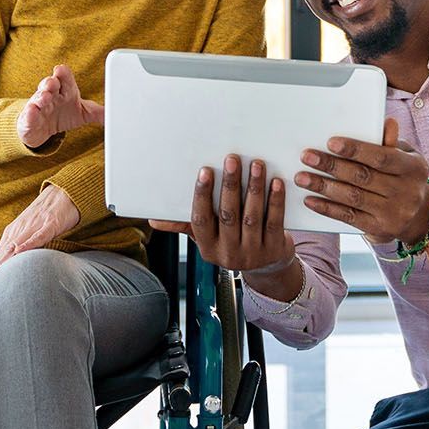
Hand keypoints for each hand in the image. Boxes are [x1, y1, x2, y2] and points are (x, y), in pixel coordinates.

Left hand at [0, 183, 79, 286]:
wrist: (63, 193)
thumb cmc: (47, 215)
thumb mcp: (30, 231)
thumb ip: (21, 246)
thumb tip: (12, 265)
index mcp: (13, 232)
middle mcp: (19, 229)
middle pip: (3, 254)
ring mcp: (34, 226)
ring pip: (15, 247)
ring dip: (3, 264)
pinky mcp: (50, 223)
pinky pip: (38, 236)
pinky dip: (28, 244)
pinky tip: (20, 253)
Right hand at [16, 64, 104, 148]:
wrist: (42, 128)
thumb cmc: (63, 113)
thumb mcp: (83, 113)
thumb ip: (99, 112)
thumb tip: (117, 113)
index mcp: (65, 90)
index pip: (64, 78)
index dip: (63, 74)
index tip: (61, 70)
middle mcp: (50, 94)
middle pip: (49, 83)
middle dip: (50, 82)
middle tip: (53, 82)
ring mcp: (38, 105)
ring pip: (38, 97)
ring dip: (40, 96)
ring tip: (44, 97)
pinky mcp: (28, 119)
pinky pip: (28, 115)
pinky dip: (30, 114)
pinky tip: (32, 112)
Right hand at [149, 154, 293, 275]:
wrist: (267, 268)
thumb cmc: (232, 244)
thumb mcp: (208, 238)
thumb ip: (187, 225)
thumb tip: (154, 220)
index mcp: (208, 247)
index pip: (200, 219)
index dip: (202, 194)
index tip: (205, 170)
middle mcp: (228, 253)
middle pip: (228, 215)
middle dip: (230, 185)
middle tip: (231, 160)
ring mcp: (252, 253)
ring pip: (251, 216)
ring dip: (253, 188)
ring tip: (255, 165)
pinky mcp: (274, 249)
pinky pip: (274, 221)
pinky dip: (275, 201)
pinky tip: (275, 182)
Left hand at [295, 120, 428, 245]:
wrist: (419, 215)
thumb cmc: (404, 177)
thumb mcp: (405, 156)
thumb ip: (391, 142)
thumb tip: (387, 122)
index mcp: (413, 168)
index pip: (381, 157)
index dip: (356, 149)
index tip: (331, 143)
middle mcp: (406, 192)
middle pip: (363, 177)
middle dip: (332, 166)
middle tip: (307, 157)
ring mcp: (393, 214)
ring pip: (353, 198)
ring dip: (323, 187)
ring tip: (302, 177)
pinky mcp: (379, 230)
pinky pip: (349, 217)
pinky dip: (327, 208)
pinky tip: (310, 200)